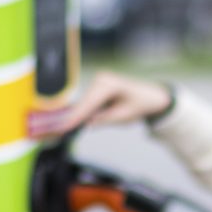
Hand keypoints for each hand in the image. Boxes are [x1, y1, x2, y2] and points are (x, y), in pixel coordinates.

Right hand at [27, 69, 171, 137]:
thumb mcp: (123, 117)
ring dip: (78, 115)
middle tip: (59, 131)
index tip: (65, 127)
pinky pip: (88, 101)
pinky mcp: (97, 86)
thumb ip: (104, 119)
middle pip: (83, 102)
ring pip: (84, 102)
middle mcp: (102, 79)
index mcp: (109, 84)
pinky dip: (83, 111)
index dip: (76, 117)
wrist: (151, 96)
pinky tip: (74, 121)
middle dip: (73, 117)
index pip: (89, 103)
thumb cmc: (140, 105)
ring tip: (65, 128)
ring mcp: (99, 81)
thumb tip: (87, 122)